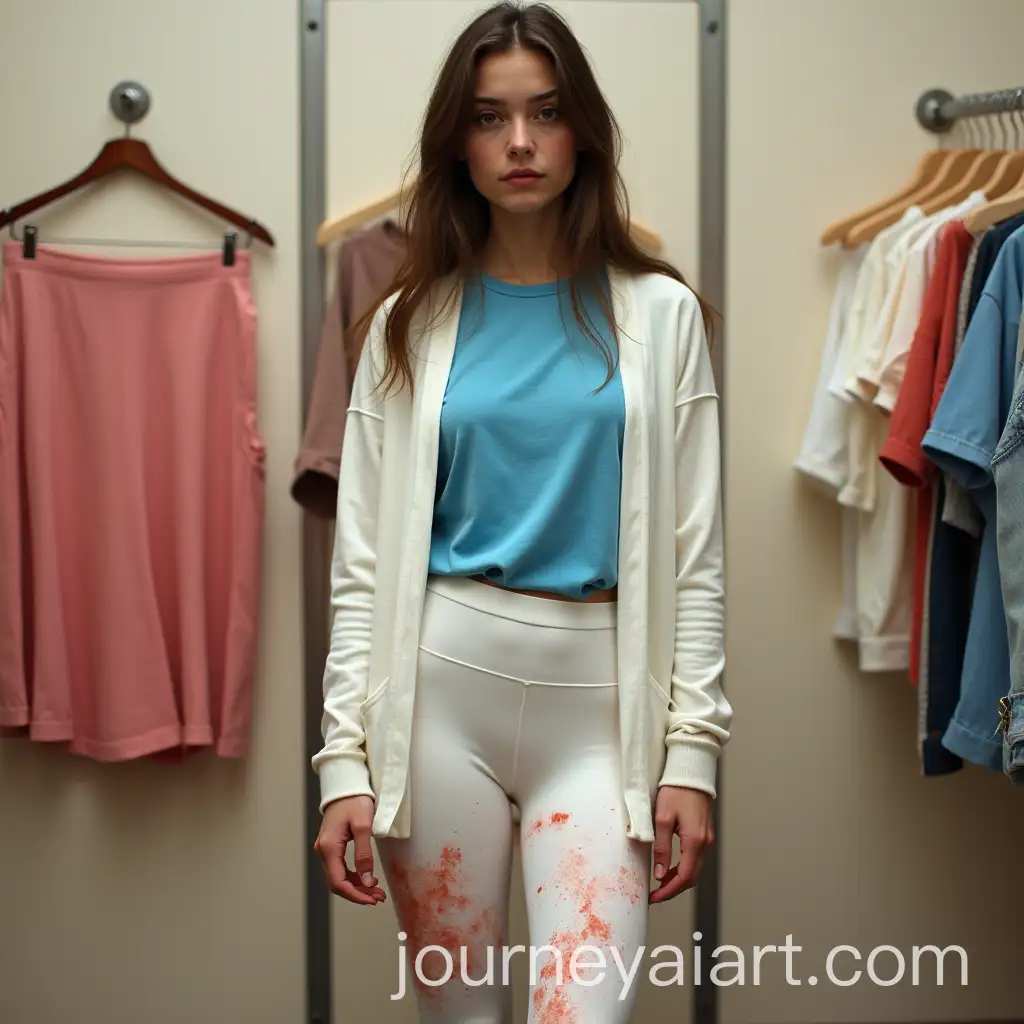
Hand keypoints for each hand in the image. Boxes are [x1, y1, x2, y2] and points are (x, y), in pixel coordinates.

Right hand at [314, 795, 386, 905]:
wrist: (346, 785)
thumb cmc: (354, 801)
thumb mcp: (363, 826)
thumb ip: (364, 855)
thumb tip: (367, 881)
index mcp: (329, 847)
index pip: (338, 882)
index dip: (355, 895)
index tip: (371, 900)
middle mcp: (323, 850)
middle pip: (338, 883)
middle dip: (358, 893)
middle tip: (378, 897)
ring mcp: (326, 849)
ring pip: (339, 877)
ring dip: (357, 886)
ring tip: (376, 890)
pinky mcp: (331, 846)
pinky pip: (340, 868)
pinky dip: (354, 876)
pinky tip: (367, 878)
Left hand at [649, 785, 713, 903]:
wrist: (690, 772)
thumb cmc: (675, 791)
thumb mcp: (662, 819)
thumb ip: (662, 848)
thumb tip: (660, 874)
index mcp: (695, 841)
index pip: (684, 878)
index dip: (669, 892)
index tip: (654, 898)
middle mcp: (705, 843)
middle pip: (692, 878)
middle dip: (673, 889)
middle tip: (655, 895)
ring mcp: (707, 839)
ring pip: (695, 869)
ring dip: (678, 880)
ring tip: (659, 884)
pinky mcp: (705, 834)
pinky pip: (696, 859)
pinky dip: (684, 868)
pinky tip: (670, 868)